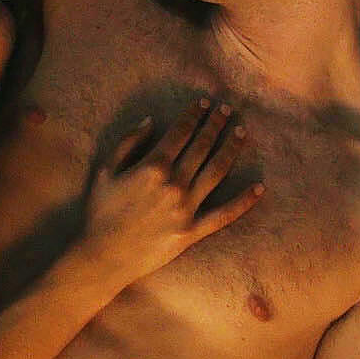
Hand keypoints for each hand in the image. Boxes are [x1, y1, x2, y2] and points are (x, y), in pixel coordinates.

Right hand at [83, 99, 263, 283]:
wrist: (102, 256)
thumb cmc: (99, 212)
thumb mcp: (105, 170)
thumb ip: (128, 142)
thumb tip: (150, 121)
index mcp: (152, 167)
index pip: (181, 132)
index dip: (194, 114)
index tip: (204, 102)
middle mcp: (174, 184)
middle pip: (202, 146)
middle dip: (216, 124)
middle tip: (227, 109)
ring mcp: (186, 209)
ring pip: (217, 171)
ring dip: (232, 148)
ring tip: (242, 131)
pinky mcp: (192, 231)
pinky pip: (224, 215)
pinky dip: (244, 202)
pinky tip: (260, 187)